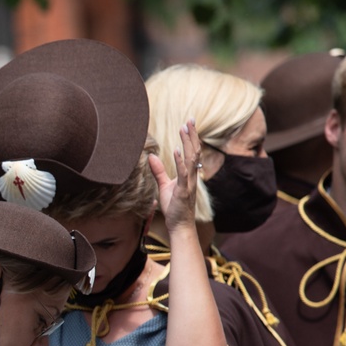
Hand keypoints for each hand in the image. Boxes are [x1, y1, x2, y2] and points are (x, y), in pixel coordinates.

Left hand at [149, 119, 200, 233]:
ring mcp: (189, 183)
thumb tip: (151, 156)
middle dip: (192, 135)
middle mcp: (192, 176)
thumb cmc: (174, 207)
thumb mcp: (164, 186)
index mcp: (188, 174)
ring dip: (188, 144)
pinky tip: (178, 151)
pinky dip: (181, 162)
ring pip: (191, 160)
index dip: (190, 138)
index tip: (188, 124)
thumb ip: (159, 171)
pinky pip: (184, 174)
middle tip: (190, 120)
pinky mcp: (183, 191)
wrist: (179, 225)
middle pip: (194, 152)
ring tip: (184, 129)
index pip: (191, 152)